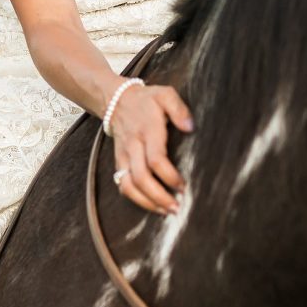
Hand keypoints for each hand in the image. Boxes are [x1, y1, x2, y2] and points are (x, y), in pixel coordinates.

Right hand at [109, 84, 194, 213]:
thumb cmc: (146, 99)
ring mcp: (123, 155)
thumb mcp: (165, 94)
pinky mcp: (119, 162)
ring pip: (129, 185)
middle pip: (141, 178)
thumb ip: (179, 109)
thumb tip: (190, 127)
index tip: (183, 186)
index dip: (169, 176)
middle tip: (177, 207)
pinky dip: (136, 199)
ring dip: (147, 202)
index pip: (155, 159)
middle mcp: (133, 145)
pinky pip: (123, 185)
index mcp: (147, 130)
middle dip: (159, 197)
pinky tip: (152, 205)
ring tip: (166, 212)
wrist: (116, 100)